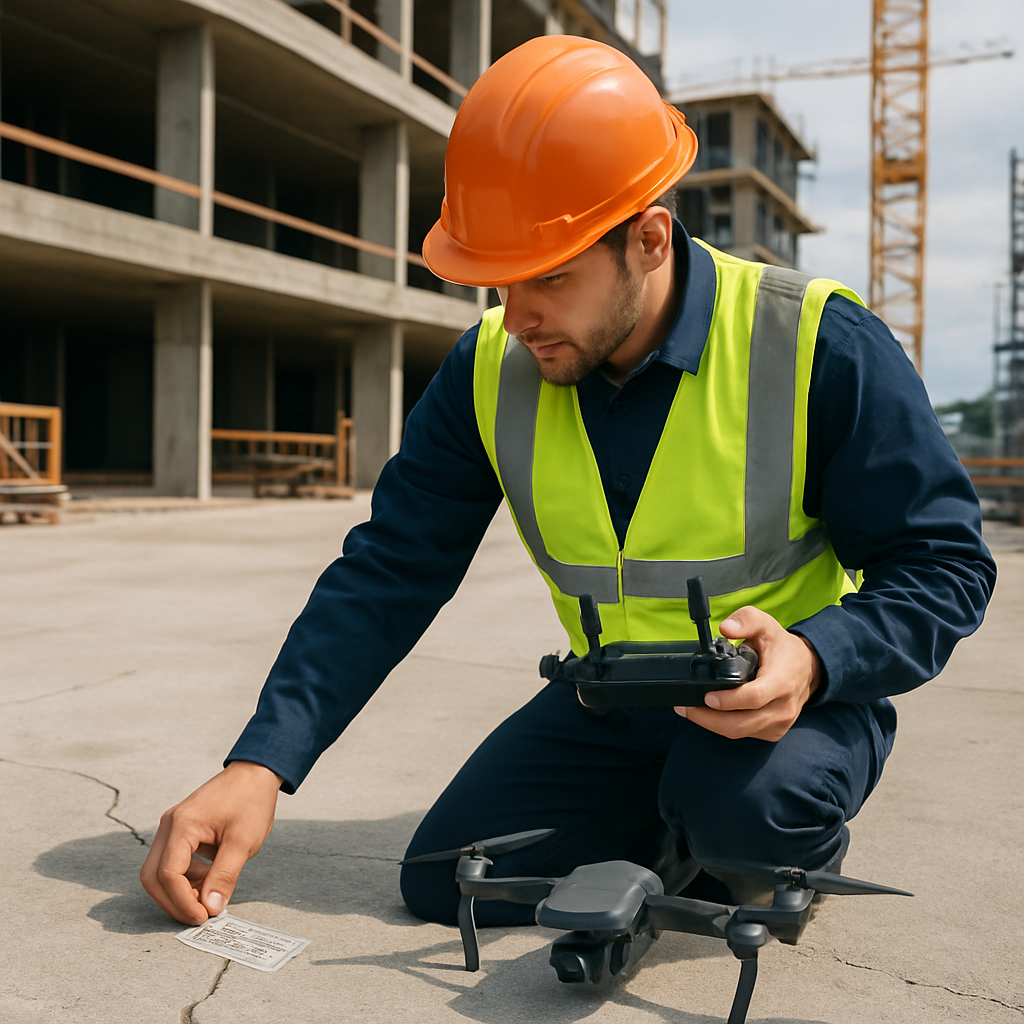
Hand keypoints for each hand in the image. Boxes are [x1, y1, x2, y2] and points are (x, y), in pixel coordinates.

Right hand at [140, 761, 280, 924]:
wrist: (255, 772)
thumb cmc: (251, 800)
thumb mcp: (243, 841)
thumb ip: (225, 876)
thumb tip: (210, 908)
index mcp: (182, 825)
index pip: (168, 874)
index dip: (183, 902)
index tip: (203, 917)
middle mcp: (170, 825)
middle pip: (153, 876)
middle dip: (173, 901)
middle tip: (199, 916)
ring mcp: (173, 826)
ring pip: (159, 870)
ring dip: (180, 890)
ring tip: (209, 896)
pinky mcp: (180, 829)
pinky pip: (172, 861)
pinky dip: (186, 877)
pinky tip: (209, 880)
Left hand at [676, 606, 822, 741]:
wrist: (808, 669)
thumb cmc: (782, 647)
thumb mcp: (766, 625)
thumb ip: (746, 620)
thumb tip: (725, 629)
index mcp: (781, 681)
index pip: (754, 697)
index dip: (728, 700)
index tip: (706, 696)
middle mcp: (782, 707)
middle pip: (741, 723)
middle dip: (708, 718)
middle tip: (685, 707)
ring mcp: (779, 723)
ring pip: (739, 732)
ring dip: (711, 725)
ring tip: (690, 710)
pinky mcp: (773, 731)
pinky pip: (744, 734)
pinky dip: (723, 727)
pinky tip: (709, 715)